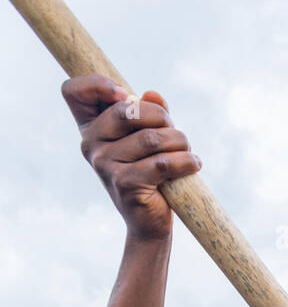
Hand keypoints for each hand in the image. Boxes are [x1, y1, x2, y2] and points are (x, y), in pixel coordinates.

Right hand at [62, 73, 201, 240]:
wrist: (148, 223)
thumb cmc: (149, 174)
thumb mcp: (147, 138)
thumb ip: (148, 112)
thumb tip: (152, 95)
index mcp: (90, 128)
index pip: (73, 91)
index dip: (97, 84)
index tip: (126, 96)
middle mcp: (91, 145)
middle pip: (127, 109)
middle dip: (161, 117)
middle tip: (175, 134)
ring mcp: (105, 165)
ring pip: (151, 138)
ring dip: (179, 141)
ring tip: (187, 151)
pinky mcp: (125, 184)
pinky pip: (162, 163)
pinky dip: (185, 161)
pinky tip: (194, 163)